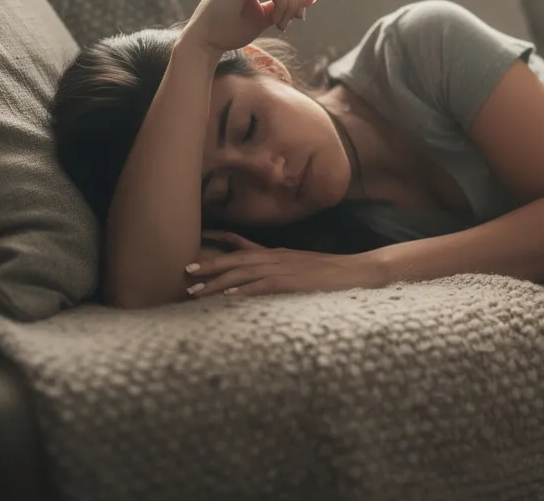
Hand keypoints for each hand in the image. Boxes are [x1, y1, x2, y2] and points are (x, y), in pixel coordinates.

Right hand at [180, 0, 317, 56]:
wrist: (205, 43)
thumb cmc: (230, 31)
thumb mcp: (266, 16)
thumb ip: (287, 4)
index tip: (296, 19)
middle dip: (296, 1)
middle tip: (289, 23)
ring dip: (289, 6)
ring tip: (280, 25)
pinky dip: (283, 5)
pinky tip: (275, 22)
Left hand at [183, 230, 389, 297]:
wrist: (357, 270)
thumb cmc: (331, 274)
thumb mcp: (300, 267)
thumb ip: (279, 271)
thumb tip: (258, 281)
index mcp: (277, 254)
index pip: (241, 247)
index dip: (217, 248)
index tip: (195, 253)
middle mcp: (276, 257)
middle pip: (235, 260)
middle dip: (209, 266)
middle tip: (186, 273)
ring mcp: (284, 268)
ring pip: (243, 273)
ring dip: (218, 281)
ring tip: (197, 288)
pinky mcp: (293, 282)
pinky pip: (263, 285)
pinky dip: (244, 290)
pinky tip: (228, 295)